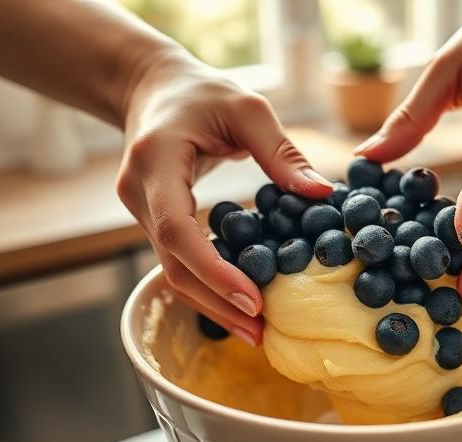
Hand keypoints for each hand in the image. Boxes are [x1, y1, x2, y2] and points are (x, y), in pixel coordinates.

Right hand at [117, 55, 331, 343]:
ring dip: (213, 306)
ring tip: (256, 332)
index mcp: (154, 163)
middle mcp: (139, 195)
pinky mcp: (154, 222)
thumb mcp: (246, 108)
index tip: (252, 301)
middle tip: (262, 333)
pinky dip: (210, 286)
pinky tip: (241, 305)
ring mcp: (141, 213)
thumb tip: (322, 194)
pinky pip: (180, 262)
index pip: (178, 230)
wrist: (153, 89)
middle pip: (174, 266)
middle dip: (218, 304)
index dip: (214, 271)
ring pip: (174, 273)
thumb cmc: (201, 92)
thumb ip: (281, 152)